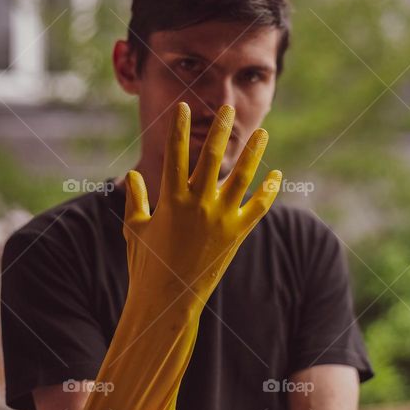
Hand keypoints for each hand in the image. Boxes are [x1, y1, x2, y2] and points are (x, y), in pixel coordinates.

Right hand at [123, 101, 281, 309]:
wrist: (168, 301)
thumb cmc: (147, 266)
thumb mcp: (135, 229)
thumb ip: (136, 200)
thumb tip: (133, 176)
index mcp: (171, 199)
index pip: (175, 154)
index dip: (179, 128)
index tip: (184, 108)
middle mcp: (199, 205)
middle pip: (212, 157)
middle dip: (221, 129)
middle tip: (229, 109)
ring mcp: (221, 219)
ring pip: (243, 177)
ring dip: (254, 153)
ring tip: (263, 133)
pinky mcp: (237, 235)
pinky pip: (258, 208)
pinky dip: (269, 191)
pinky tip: (276, 177)